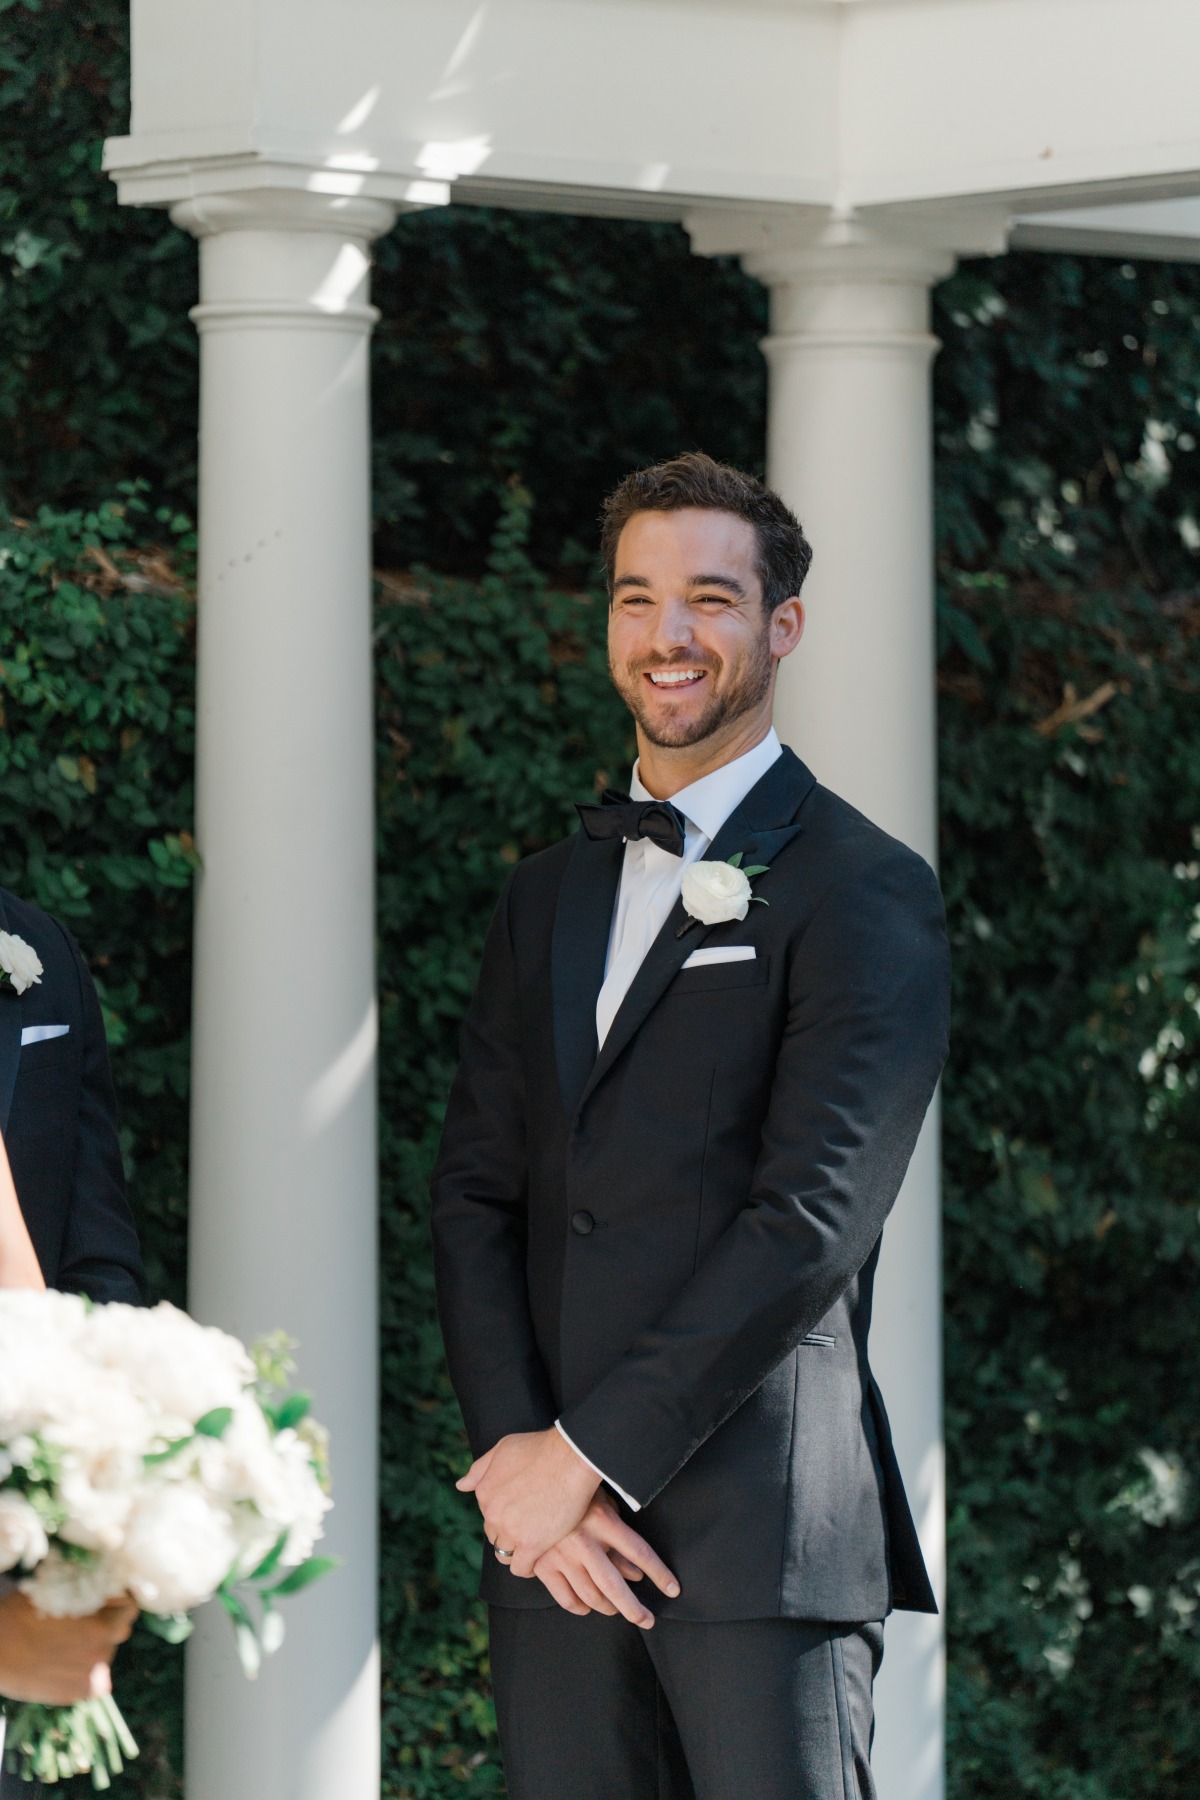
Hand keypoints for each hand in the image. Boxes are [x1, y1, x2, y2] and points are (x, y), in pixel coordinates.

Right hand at [0, 1591, 137, 1703]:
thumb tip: (110, 1587)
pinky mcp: (78, 1694)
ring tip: (67, 1641)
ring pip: (106, 1654)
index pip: (130, 1609)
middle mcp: (101, 1652)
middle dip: (108, 1623)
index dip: (119, 1601)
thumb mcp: (60, 1591)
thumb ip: (91, 1592)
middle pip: (120, 1631)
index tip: (109, 1599)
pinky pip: (95, 1679)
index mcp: (101, 1625)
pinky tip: (64, 1662)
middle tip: (85, 1620)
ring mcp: (90, 1676)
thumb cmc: (21, 1613)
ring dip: (95, 1646)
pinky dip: (86, 1671)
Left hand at [456, 1428, 600, 1576]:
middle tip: (530, 1525)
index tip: (520, 1510)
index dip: (505, 1512)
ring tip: (534, 1543)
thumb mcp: (503, 1448)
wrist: (571, 1458)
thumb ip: (480, 1469)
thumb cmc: (541, 1448)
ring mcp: (510, 1530)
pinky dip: (527, 1567)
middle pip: (495, 1534)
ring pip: (505, 1553)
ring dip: (517, 1550)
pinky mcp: (530, 1545)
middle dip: (509, 1531)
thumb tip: (460, 1485)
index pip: (488, 1513)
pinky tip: (538, 1559)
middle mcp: (492, 1513)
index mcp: (484, 1491)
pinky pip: (521, 1568)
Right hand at [533, 1496, 679, 1627]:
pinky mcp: (542, 1565)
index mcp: (602, 1520)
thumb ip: (619, 1537)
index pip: (639, 1552)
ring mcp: (561, 1555)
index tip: (672, 1589)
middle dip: (634, 1609)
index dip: (659, 1573)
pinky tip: (587, 1606)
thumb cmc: (574, 1491)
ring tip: (617, 1609)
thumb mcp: (604, 1503)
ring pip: (591, 1596)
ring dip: (608, 1608)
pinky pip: (566, 1598)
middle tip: (647, 1620)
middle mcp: (583, 1541)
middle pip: (614, 1586)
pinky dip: (580, 1607)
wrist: (532, 1484)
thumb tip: (636, 1572)